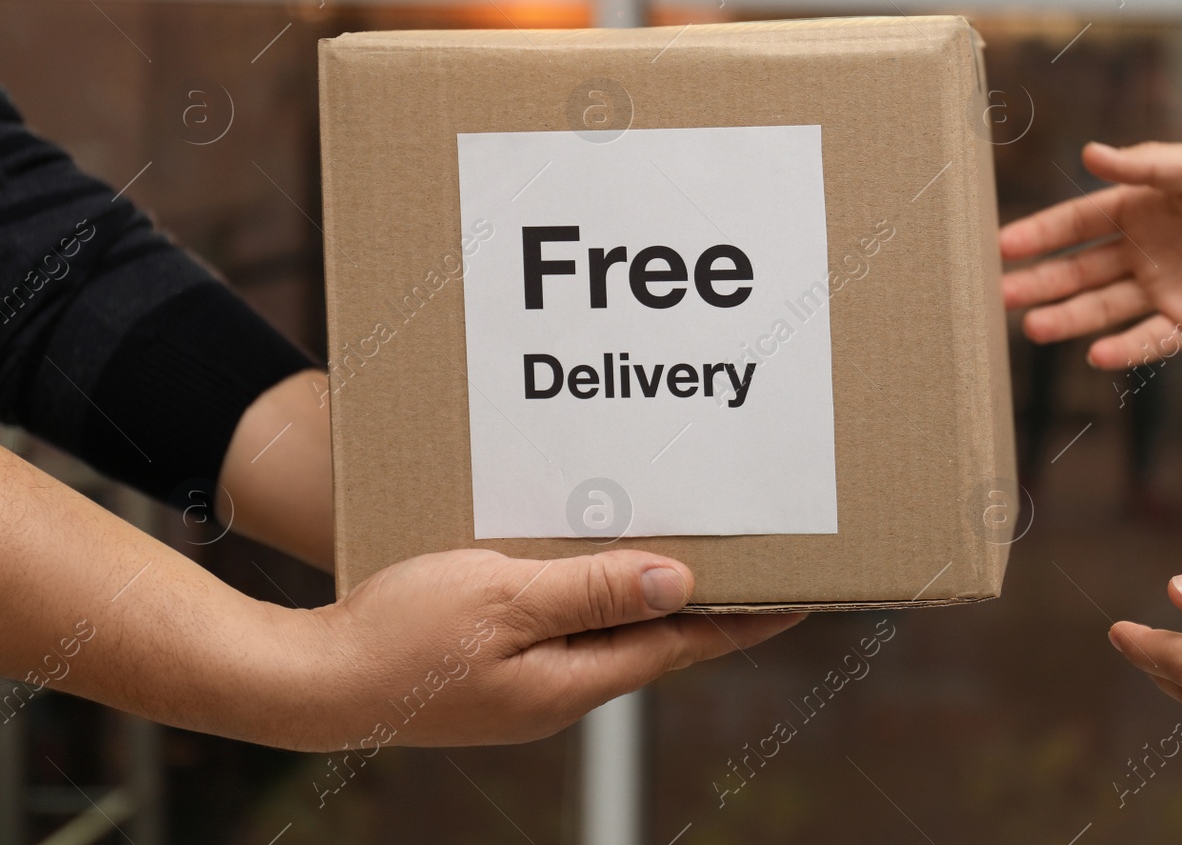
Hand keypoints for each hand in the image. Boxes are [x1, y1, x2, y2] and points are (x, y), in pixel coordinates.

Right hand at [283, 548, 802, 750]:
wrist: (311, 681)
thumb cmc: (399, 638)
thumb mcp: (502, 601)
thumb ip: (591, 591)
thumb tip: (678, 583)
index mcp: (571, 680)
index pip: (682, 644)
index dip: (743, 618)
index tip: (800, 594)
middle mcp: (560, 691)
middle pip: (655, 640)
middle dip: (708, 605)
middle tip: (759, 567)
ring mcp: (528, 686)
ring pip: (610, 633)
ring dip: (651, 597)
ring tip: (691, 559)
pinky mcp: (497, 670)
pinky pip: (566, 628)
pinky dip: (595, 597)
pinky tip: (594, 568)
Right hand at [999, 141, 1181, 367]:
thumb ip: (1152, 167)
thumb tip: (1091, 155)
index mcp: (1145, 205)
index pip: (1080, 221)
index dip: (1040, 232)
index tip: (1002, 246)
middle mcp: (1147, 248)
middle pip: (1081, 268)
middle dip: (1040, 280)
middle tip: (1000, 294)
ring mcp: (1167, 287)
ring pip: (1104, 306)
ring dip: (1069, 316)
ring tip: (1032, 328)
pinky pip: (1151, 338)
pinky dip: (1125, 348)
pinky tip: (1097, 354)